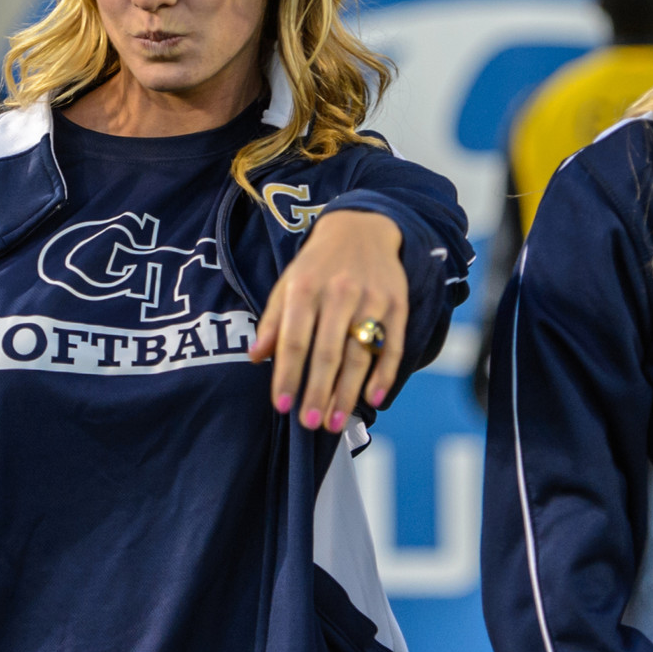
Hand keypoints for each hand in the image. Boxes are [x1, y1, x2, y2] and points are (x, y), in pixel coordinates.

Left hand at [249, 209, 406, 432]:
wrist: (362, 228)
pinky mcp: (397, 305)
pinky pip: (392, 346)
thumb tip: (256, 357)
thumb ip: (272, 321)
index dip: (287, 375)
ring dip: (347, 393)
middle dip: (317, 392)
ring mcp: (371, 299)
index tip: (282, 406)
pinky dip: (384, 374)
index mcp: (305, 288)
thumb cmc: (317, 265)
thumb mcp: (287, 284)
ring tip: (333, 422)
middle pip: (327, 352)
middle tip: (309, 423)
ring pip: (359, 354)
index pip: (294, 340)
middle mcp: (339, 293)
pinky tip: (373, 398)